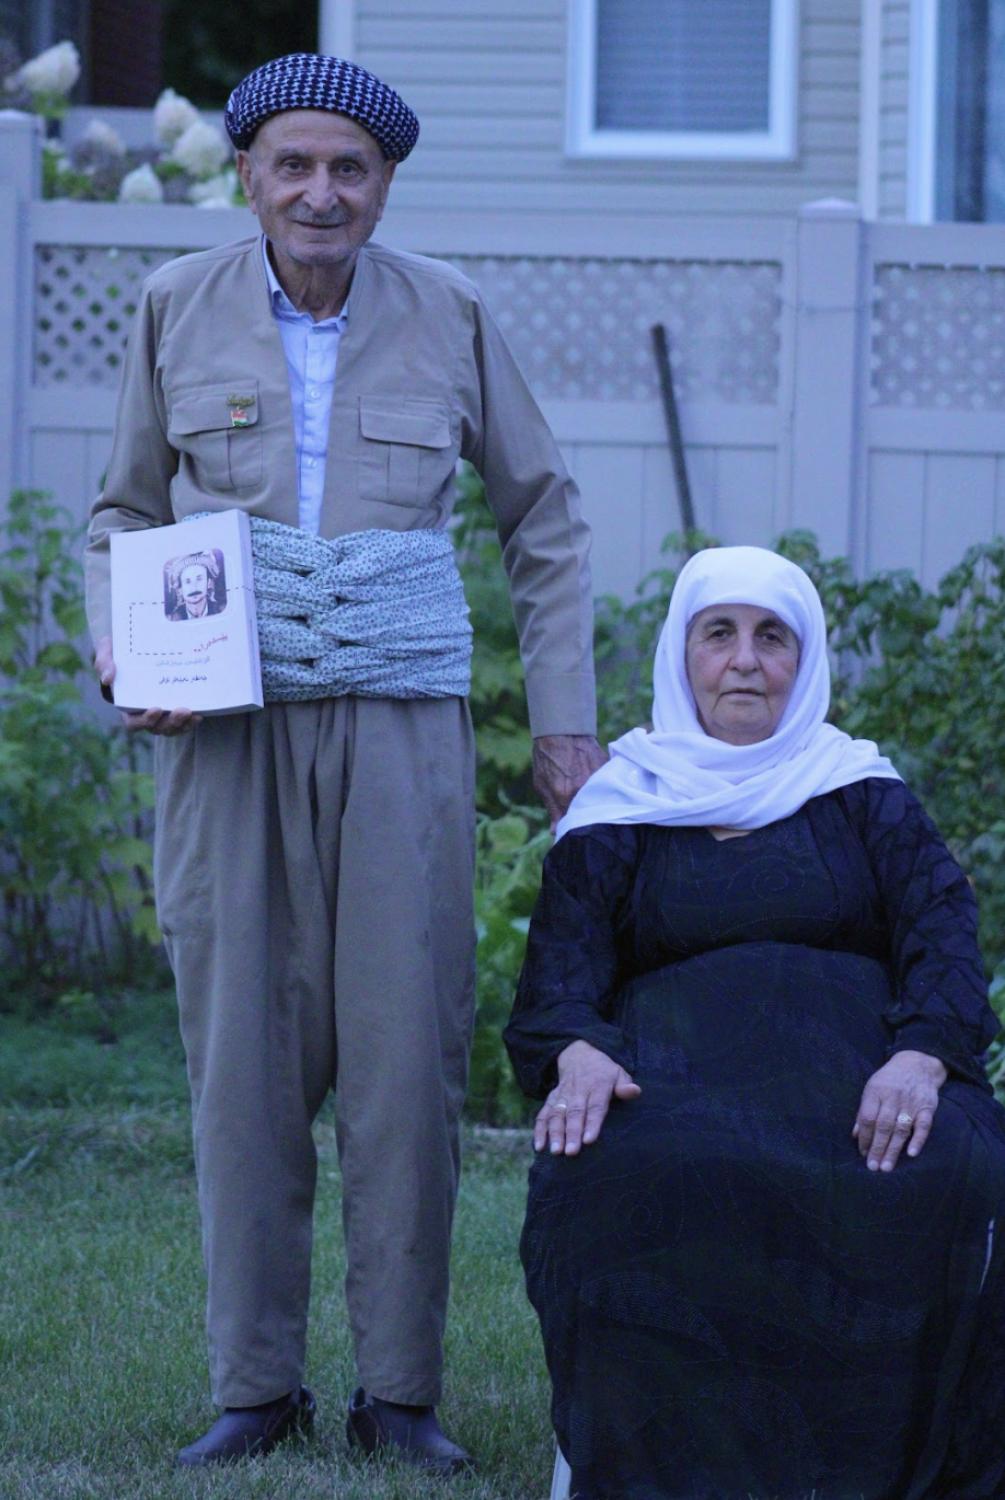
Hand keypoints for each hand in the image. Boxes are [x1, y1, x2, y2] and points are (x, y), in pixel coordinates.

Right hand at [94, 634, 200, 736]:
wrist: (140, 644)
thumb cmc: (120, 651)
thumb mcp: (107, 651)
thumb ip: (104, 662)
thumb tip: (108, 678)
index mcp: (127, 705)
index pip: (133, 723)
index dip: (145, 720)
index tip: (157, 708)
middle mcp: (145, 713)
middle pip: (158, 728)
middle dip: (170, 723)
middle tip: (182, 710)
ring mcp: (162, 712)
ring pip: (172, 728)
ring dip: (183, 724)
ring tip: (193, 714)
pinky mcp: (176, 706)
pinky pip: (184, 722)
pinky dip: (191, 721)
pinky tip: (199, 714)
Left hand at [532, 734, 607, 830]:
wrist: (561, 729)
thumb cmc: (547, 757)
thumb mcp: (541, 784)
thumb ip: (552, 809)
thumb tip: (556, 831)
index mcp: (565, 795)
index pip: (573, 822)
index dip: (573, 827)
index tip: (572, 830)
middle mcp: (584, 788)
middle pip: (591, 813)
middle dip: (587, 817)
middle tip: (582, 815)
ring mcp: (598, 778)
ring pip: (601, 799)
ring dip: (597, 803)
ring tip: (591, 800)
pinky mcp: (607, 768)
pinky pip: (609, 785)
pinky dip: (605, 789)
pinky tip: (599, 787)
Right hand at [534, 1039, 640, 1155]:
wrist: (579, 1054)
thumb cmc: (604, 1072)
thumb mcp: (618, 1073)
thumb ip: (625, 1085)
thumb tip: (635, 1091)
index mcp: (597, 1085)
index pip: (595, 1106)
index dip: (592, 1123)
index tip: (589, 1140)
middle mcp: (578, 1090)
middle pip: (574, 1113)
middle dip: (571, 1133)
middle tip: (571, 1152)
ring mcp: (563, 1095)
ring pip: (557, 1114)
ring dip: (555, 1133)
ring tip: (556, 1152)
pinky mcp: (551, 1099)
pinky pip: (543, 1114)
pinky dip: (539, 1130)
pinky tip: (539, 1146)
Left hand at [852, 1050, 946, 1171]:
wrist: (917, 1064)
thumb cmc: (889, 1080)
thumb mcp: (872, 1089)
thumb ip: (864, 1111)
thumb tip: (855, 1135)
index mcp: (876, 1091)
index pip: (867, 1118)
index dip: (864, 1137)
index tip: (863, 1154)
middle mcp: (893, 1097)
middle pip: (883, 1126)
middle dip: (877, 1148)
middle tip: (873, 1167)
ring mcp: (911, 1102)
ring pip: (901, 1129)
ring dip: (893, 1149)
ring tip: (886, 1166)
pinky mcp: (927, 1107)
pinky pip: (924, 1125)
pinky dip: (918, 1139)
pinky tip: (912, 1153)